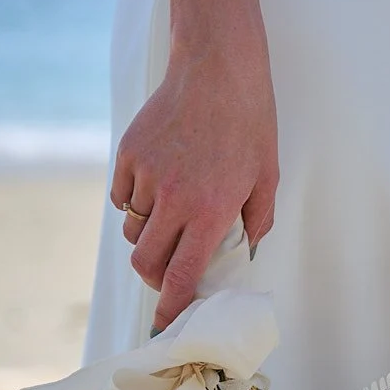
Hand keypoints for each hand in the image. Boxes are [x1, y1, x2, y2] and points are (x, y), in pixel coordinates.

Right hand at [110, 4, 278, 331]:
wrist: (218, 66)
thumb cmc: (249, 121)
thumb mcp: (268, 176)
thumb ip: (257, 221)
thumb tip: (245, 251)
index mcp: (210, 211)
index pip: (181, 275)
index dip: (171, 306)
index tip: (165, 323)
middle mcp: (173, 200)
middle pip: (145, 261)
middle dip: (154, 275)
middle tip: (168, 271)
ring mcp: (146, 176)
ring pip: (133, 229)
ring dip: (148, 234)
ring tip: (171, 213)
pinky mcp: (128, 154)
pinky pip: (121, 197)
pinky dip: (133, 200)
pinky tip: (157, 182)